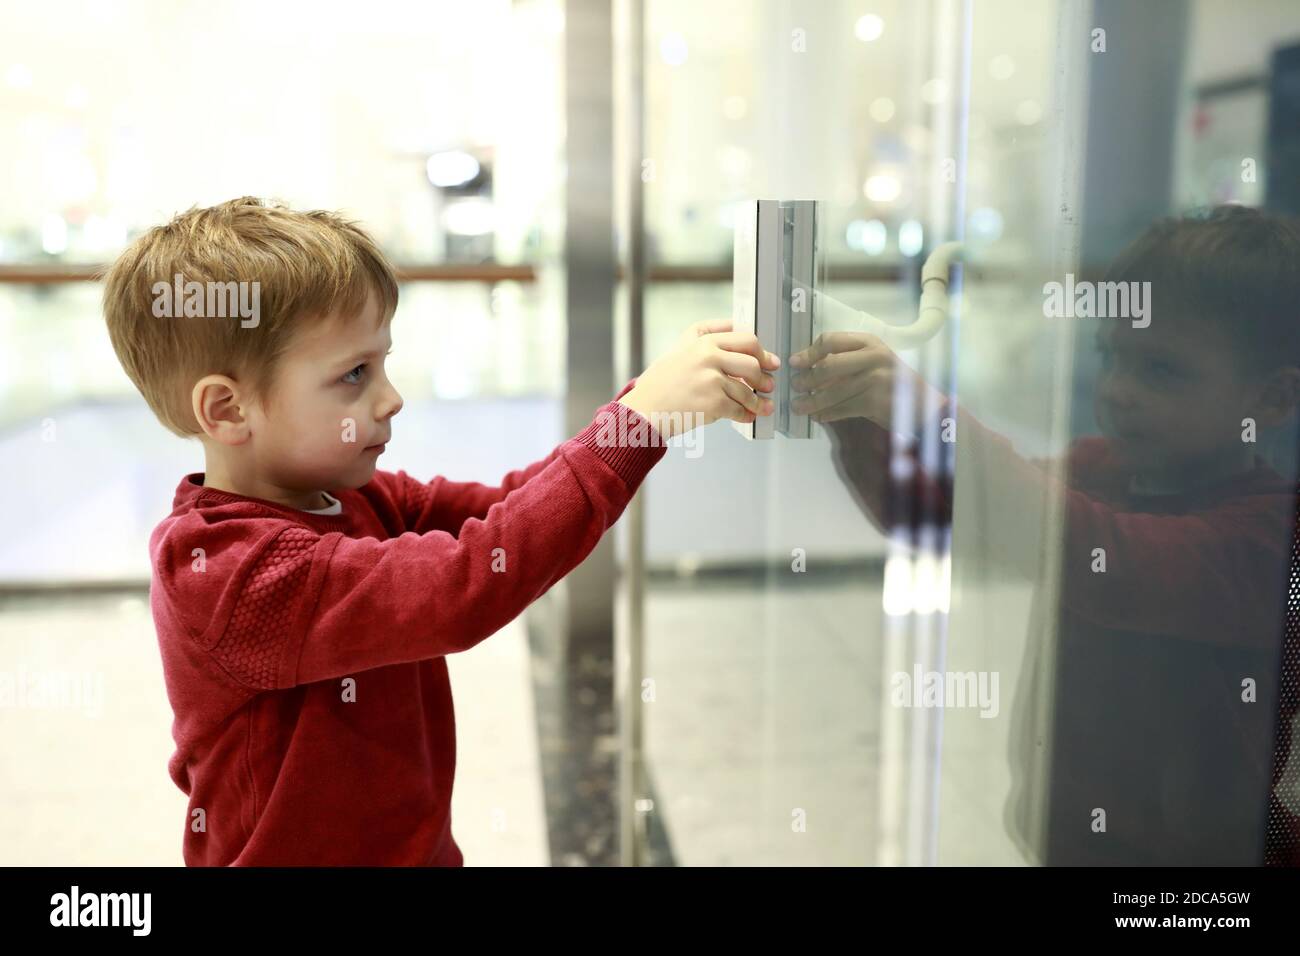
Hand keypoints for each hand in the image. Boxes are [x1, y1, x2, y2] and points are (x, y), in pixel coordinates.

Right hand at [618, 319, 780, 437]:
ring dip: (758, 402)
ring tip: (763, 407)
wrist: (644, 410)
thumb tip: (739, 333)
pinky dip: (746, 415)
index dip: (762, 353)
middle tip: (768, 385)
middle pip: (752, 363)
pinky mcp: (713, 403)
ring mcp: (711, 380)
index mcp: (702, 341)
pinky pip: (739, 409)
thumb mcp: (679, 348)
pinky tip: (748, 417)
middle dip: (764, 377)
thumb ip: (705, 336)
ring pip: (748, 390)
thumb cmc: (661, 382)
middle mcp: (708, 356)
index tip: (770, 361)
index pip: (746, 340)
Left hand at [789, 331, 945, 428]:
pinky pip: (843, 409)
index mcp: (869, 342)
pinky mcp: (876, 402)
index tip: (795, 363)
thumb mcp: (873, 362)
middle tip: (794, 386)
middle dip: (807, 379)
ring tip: (799, 407)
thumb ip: (847, 361)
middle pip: (828, 366)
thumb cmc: (892, 382)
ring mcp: (876, 379)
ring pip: (833, 392)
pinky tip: (819, 417)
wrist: (923, 404)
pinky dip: (828, 414)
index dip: (809, 352)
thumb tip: (809, 369)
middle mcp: (873, 357)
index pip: (831, 340)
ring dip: (812, 402)